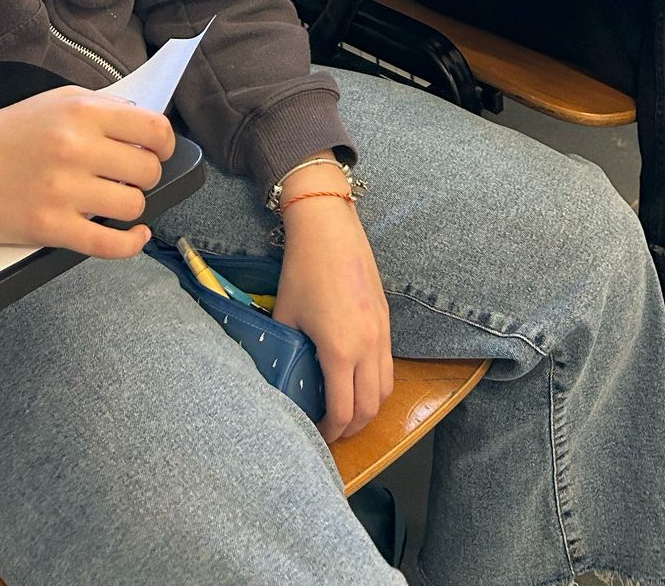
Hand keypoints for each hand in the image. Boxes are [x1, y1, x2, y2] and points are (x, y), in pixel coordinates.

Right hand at [0, 88, 175, 258]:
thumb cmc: (3, 135)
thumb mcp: (54, 102)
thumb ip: (100, 111)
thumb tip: (143, 128)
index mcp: (81, 112)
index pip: (152, 129)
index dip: (163, 144)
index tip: (158, 152)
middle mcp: (76, 147)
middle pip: (147, 170)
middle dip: (145, 177)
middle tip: (126, 179)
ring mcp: (63, 190)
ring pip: (132, 205)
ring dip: (130, 207)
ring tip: (113, 201)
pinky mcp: (51, 227)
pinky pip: (109, 243)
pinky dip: (131, 243)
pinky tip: (135, 235)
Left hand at [273, 177, 391, 441]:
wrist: (329, 227)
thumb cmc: (302, 271)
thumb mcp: (286, 316)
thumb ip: (284, 352)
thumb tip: (276, 379)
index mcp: (340, 351)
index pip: (344, 411)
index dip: (331, 432)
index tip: (316, 436)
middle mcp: (368, 346)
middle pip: (370, 408)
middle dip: (352, 428)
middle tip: (331, 432)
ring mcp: (382, 332)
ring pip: (386, 388)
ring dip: (368, 408)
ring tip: (346, 411)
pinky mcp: (386, 318)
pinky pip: (388, 365)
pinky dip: (376, 383)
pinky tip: (356, 378)